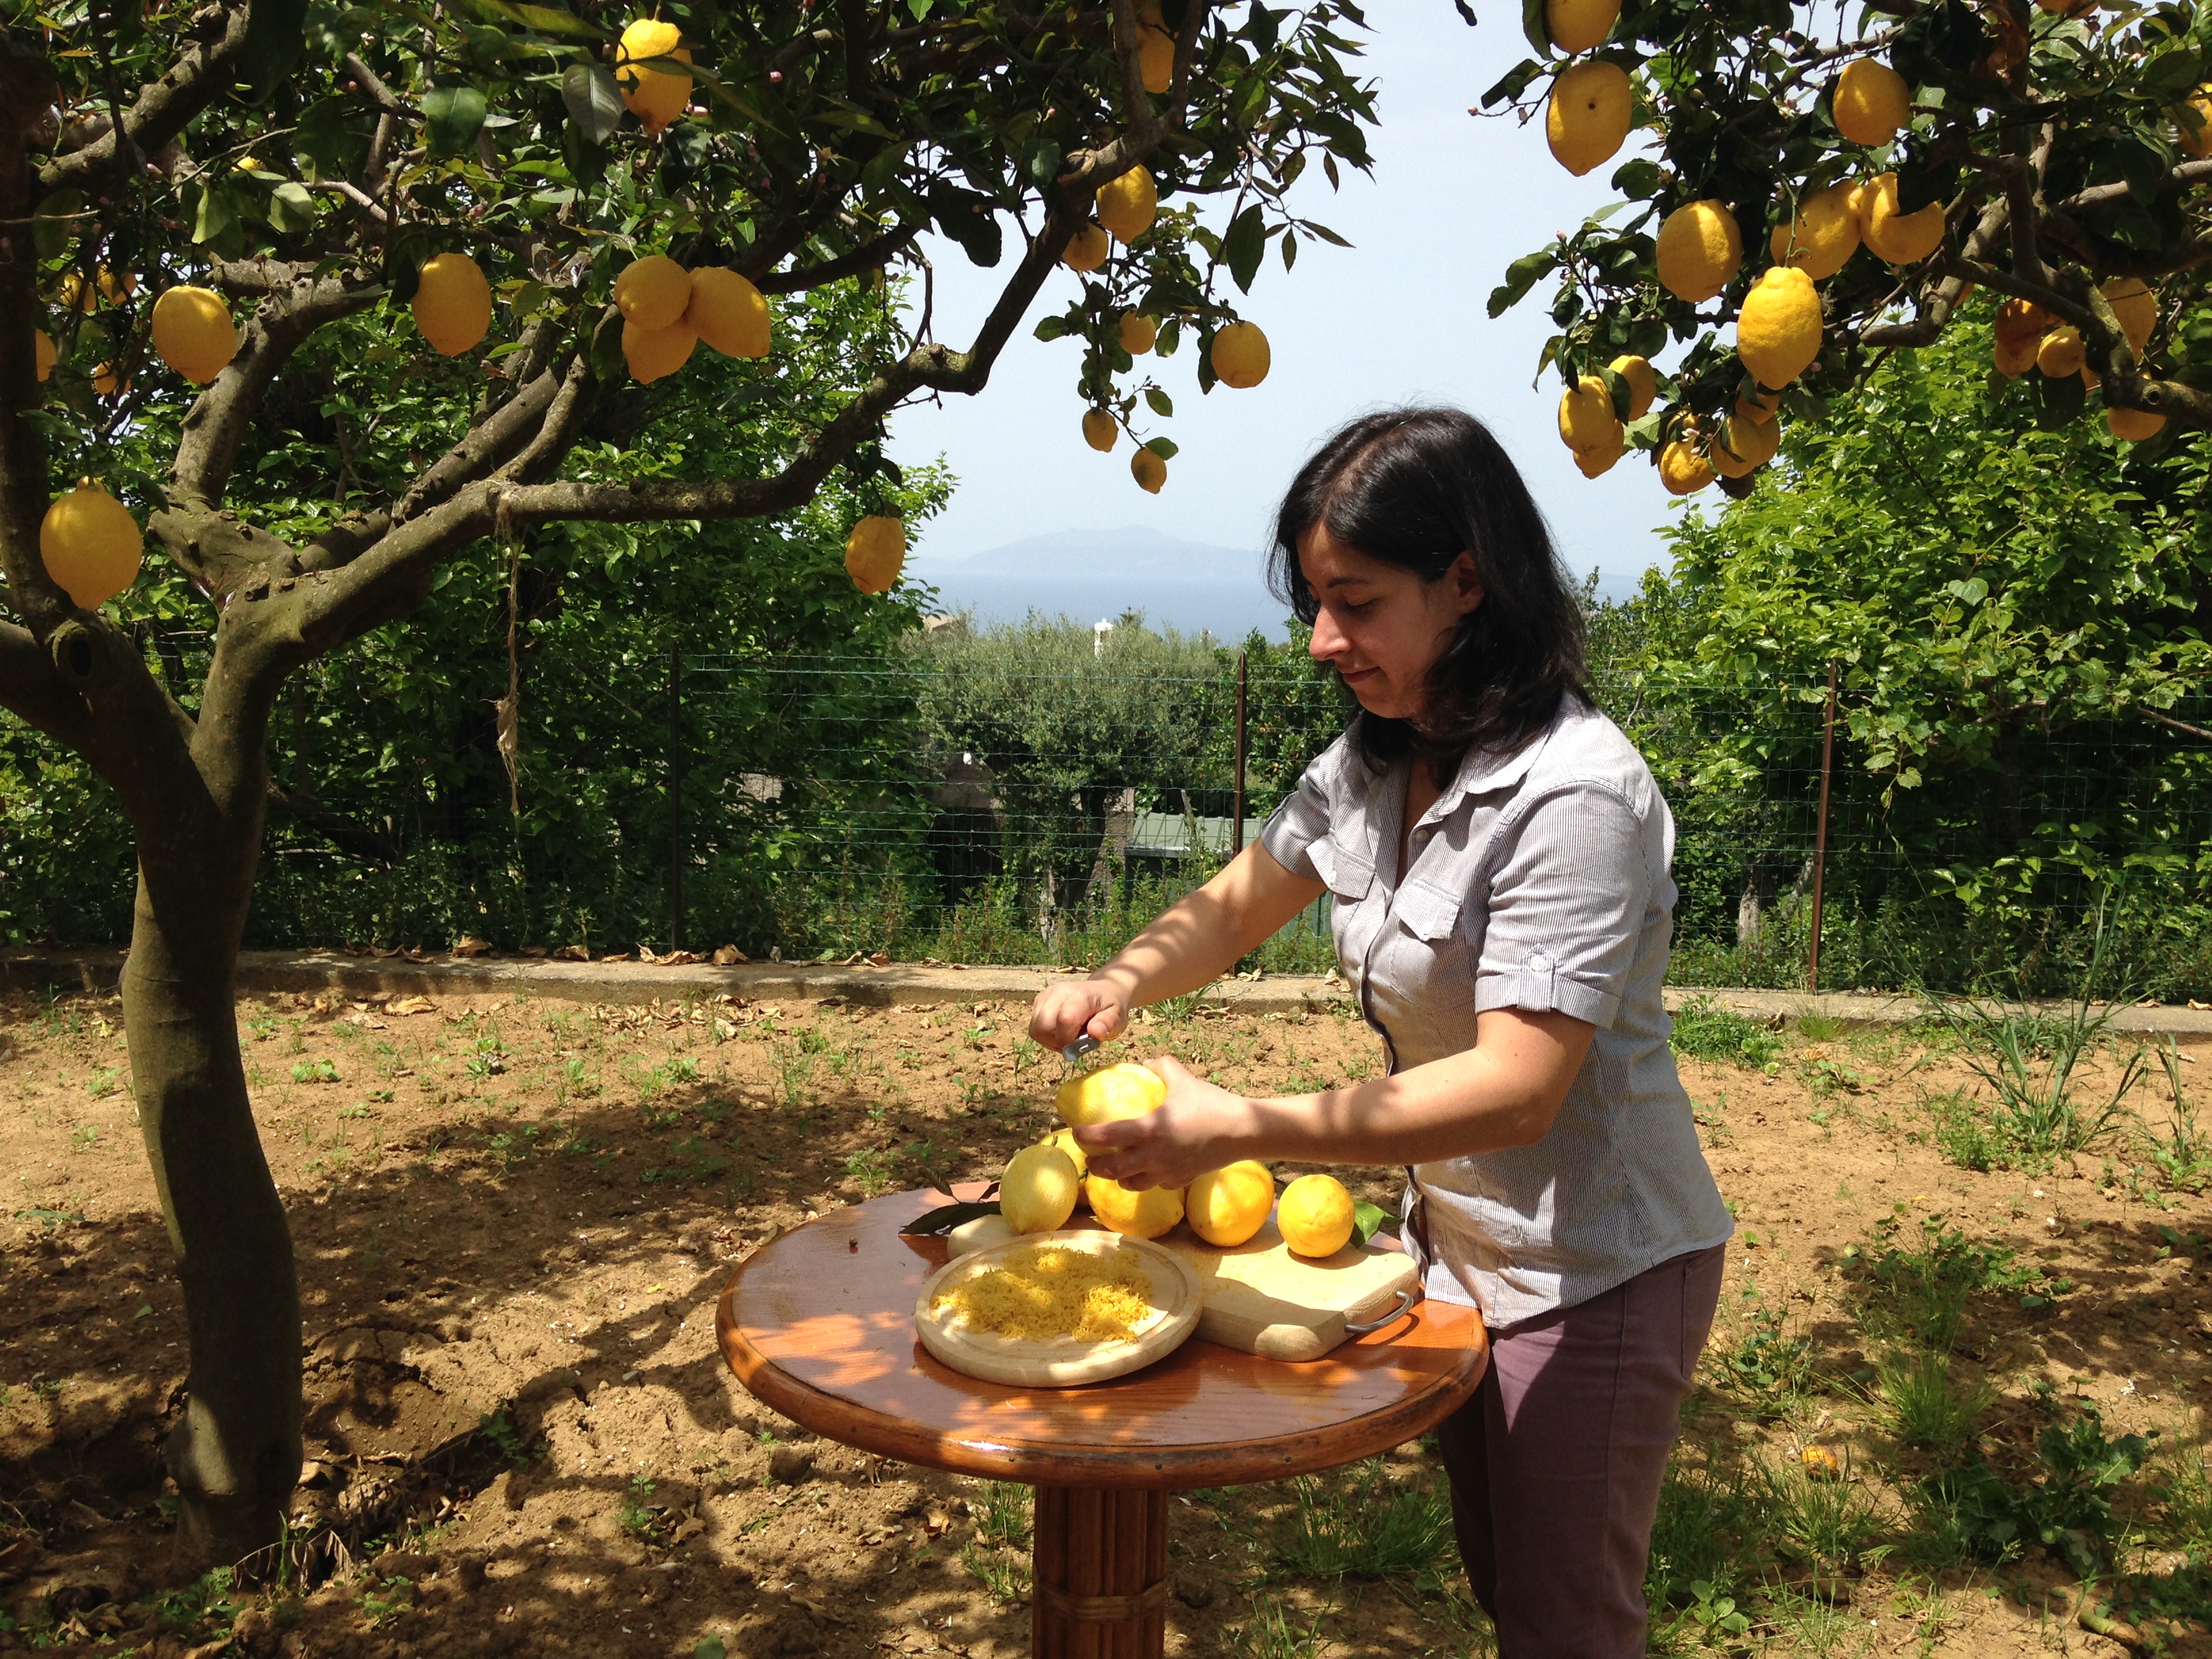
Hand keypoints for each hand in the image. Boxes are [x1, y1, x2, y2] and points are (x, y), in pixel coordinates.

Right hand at [1029, 978, 1130, 1052]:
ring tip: (1067, 1036)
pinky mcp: (1040, 1000)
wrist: (1103, 990)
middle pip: (1043, 1026)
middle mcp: (1059, 992)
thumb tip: (1094, 1032)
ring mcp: (1047, 995)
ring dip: (1049, 1040)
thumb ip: (1108, 1024)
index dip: (1068, 1041)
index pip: (1064, 1021)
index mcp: (1080, 996)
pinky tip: (1060, 1030)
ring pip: (1035, 1028)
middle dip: (1056, 1042)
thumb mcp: (1118, 1017)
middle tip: (1073, 1043)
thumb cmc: (1111, 1006)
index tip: (1079, 1046)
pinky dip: (1045, 1034)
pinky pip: (1034, 1025)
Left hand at [1075, 1056, 1254, 1189]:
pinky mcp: (1182, 1181)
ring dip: (1118, 1178)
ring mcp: (1168, 1172)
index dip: (1087, 1136)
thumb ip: (1163, 1068)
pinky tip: (1148, 1171)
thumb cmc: (1211, 1103)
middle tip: (1090, 1158)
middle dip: (1096, 1166)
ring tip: (1115, 1169)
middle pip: (1113, 1170)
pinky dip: (1147, 1180)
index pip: (1108, 1136)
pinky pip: (1157, 1185)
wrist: (1243, 1131)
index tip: (1077, 1132)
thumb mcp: (1184, 1080)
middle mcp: (1154, 1156)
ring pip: (1132, 1184)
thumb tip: (1148, 1062)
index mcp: (1150, 1129)